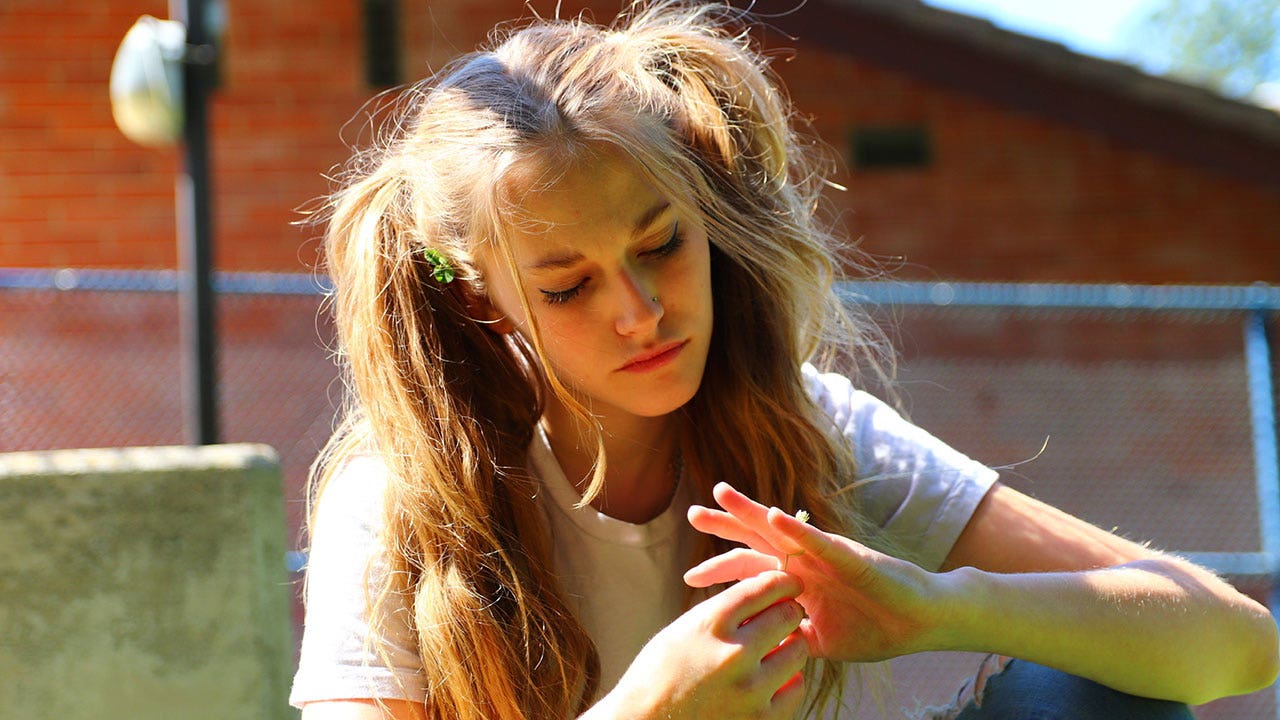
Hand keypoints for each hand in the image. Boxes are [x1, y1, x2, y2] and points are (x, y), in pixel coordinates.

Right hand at [586, 571, 808, 719]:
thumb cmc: (659, 674)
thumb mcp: (684, 630)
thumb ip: (723, 612)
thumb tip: (766, 594)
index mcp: (710, 624)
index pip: (763, 588)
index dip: (781, 582)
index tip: (787, 584)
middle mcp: (733, 654)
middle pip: (787, 616)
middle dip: (788, 612)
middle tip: (783, 617)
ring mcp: (750, 690)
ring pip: (798, 650)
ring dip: (790, 646)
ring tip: (774, 650)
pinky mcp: (761, 719)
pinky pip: (796, 687)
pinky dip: (788, 681)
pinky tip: (770, 680)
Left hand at [685, 483, 954, 662]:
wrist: (921, 621)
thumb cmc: (877, 627)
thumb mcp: (822, 640)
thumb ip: (793, 637)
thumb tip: (763, 651)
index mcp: (797, 579)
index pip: (750, 568)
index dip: (719, 570)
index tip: (687, 579)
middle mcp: (806, 561)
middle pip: (756, 539)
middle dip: (723, 527)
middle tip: (691, 514)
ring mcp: (826, 555)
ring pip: (780, 529)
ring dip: (750, 511)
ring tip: (721, 493)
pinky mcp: (849, 557)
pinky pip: (818, 542)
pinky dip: (795, 528)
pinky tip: (772, 514)